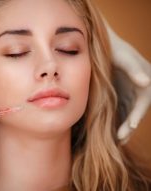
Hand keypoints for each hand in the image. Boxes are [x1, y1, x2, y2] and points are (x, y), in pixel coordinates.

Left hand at [105, 21, 150, 142]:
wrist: (102, 45)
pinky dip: (117, 120)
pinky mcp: (121, 95)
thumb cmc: (115, 49)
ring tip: (116, 141)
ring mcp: (130, 93)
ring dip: (124, 127)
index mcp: (145, 80)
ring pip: (128, 113)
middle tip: (120, 139)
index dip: (138, 114)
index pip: (143, 101)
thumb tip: (147, 82)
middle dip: (129, 125)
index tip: (130, 126)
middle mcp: (139, 89)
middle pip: (136, 111)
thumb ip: (133, 70)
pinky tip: (109, 132)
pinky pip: (120, 110)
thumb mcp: (123, 57)